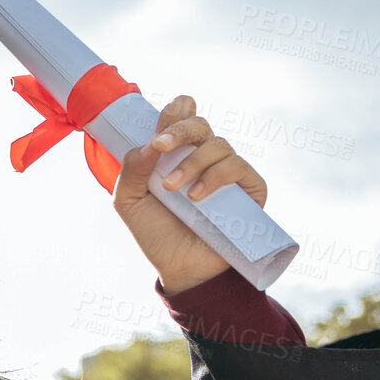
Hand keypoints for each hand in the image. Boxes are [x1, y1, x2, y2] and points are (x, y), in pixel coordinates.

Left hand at [112, 96, 267, 294]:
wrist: (179, 268)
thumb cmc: (156, 233)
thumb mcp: (130, 202)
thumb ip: (132, 171)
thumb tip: (147, 145)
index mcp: (177, 154)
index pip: (183, 118)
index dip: (176, 111)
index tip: (160, 125)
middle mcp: (204, 158)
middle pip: (200, 125)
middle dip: (180, 130)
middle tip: (160, 146)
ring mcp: (228, 172)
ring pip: (219, 145)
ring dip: (193, 162)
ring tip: (174, 189)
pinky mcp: (249, 189)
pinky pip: (238, 167)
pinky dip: (215, 177)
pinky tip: (196, 196)